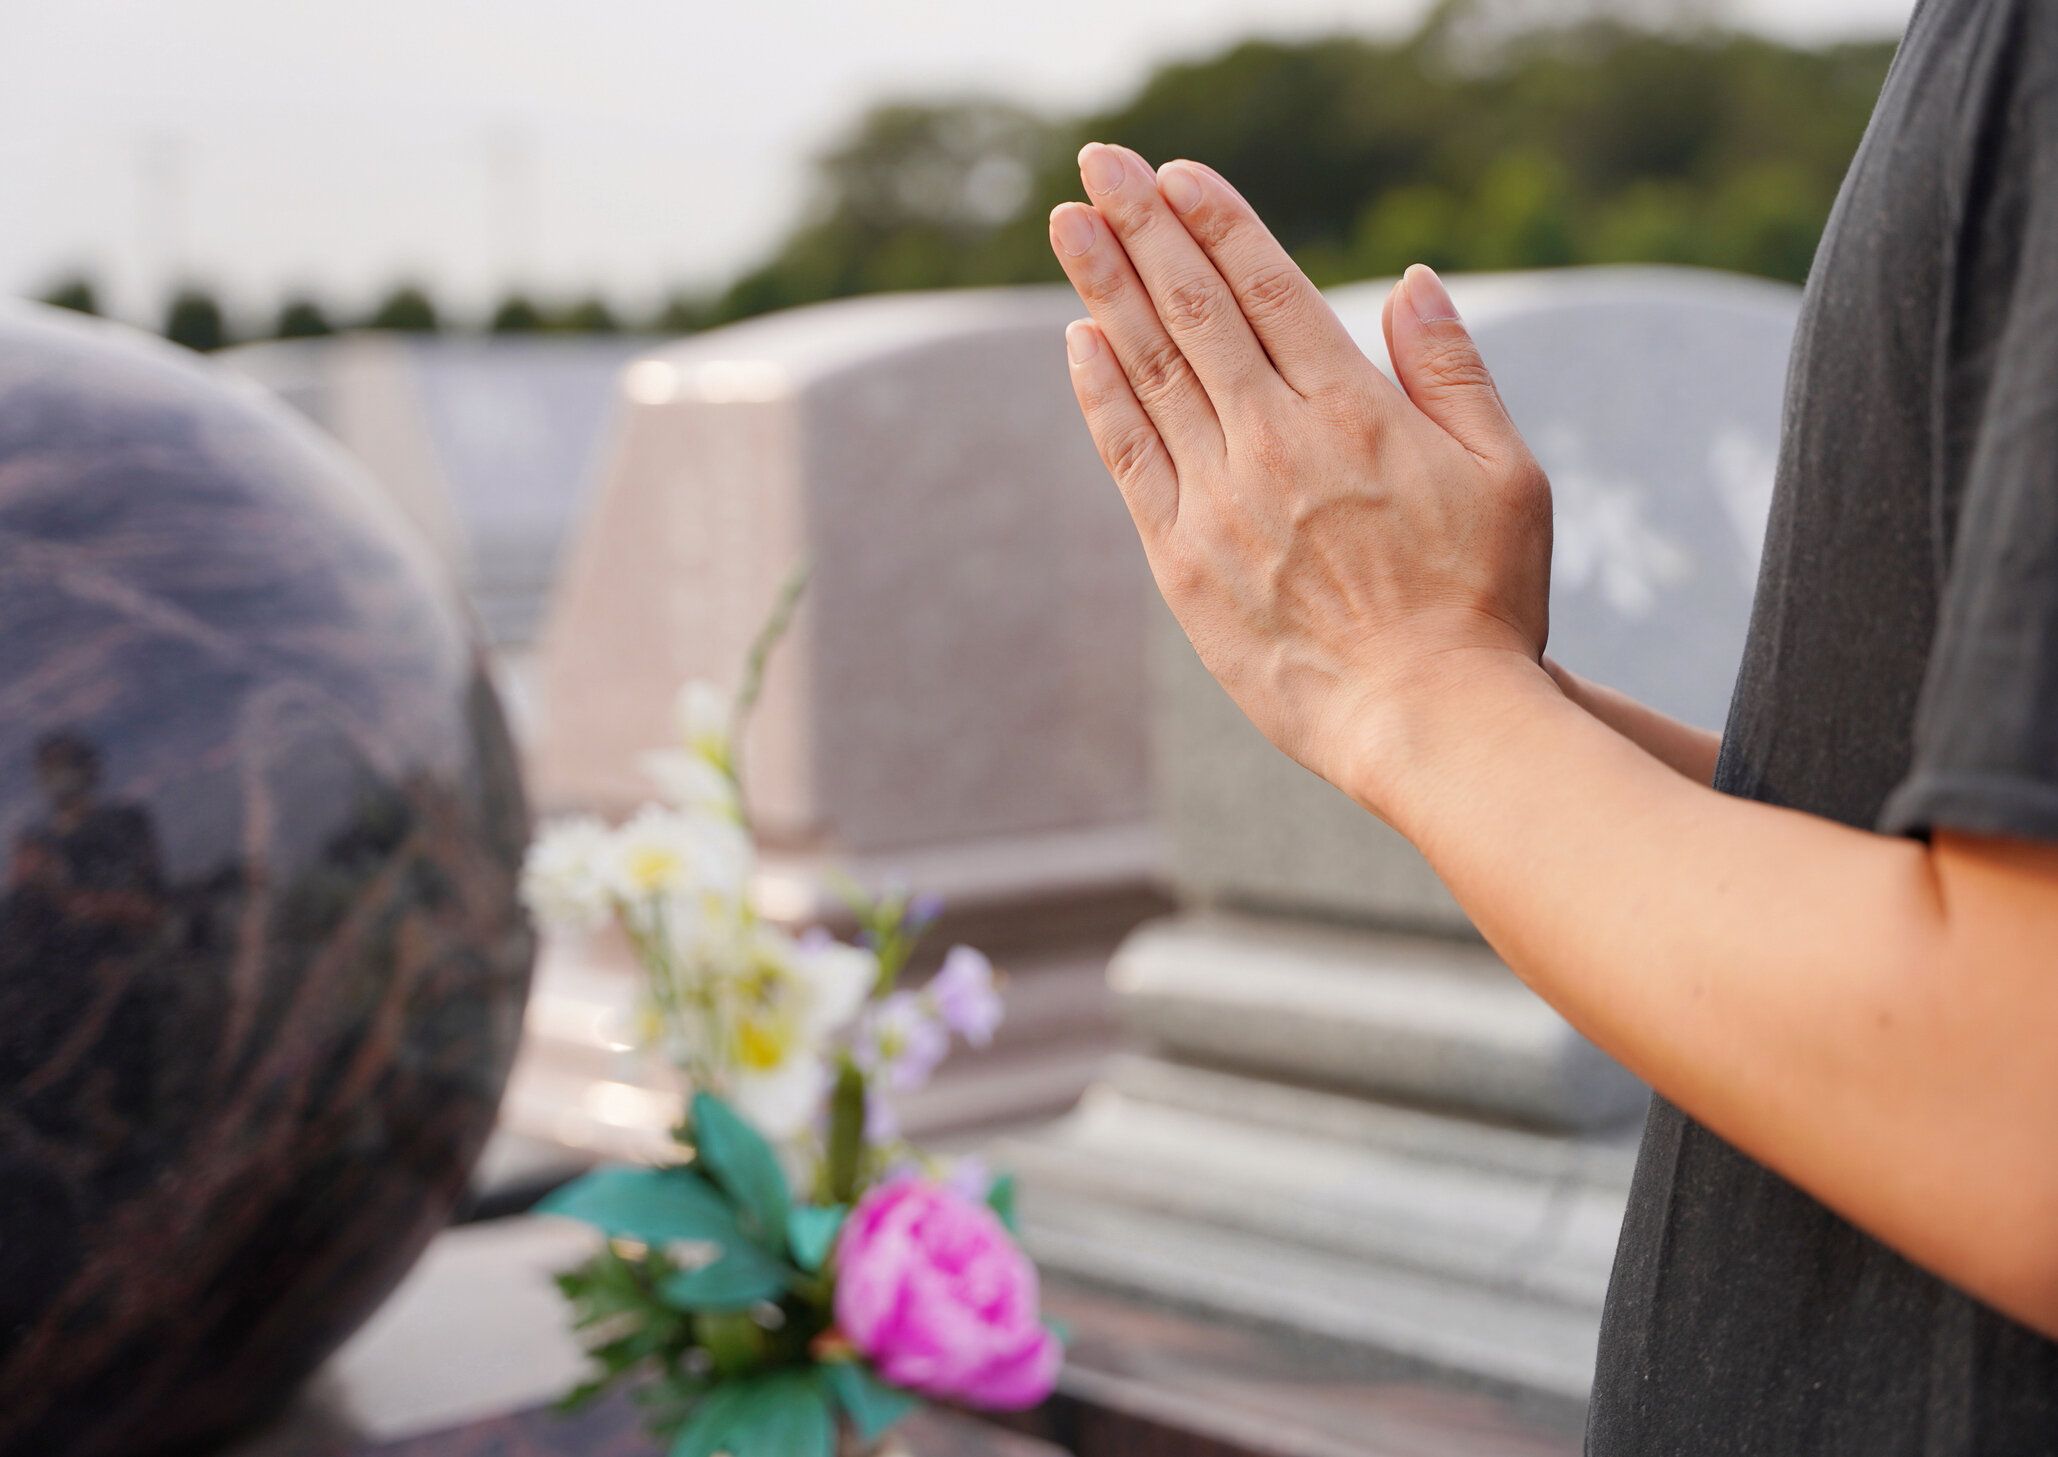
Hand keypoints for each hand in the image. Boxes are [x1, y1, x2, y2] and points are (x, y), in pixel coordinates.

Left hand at [1049, 144, 1553, 810]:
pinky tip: (1081, 341)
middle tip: (1098, 162)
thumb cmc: (1485, 602)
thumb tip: (1410, 281)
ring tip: (1067, 223)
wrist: (1430, 721)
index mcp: (1356, 410)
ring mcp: (1221, 502)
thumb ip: (1452, 371)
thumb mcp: (1508, 472)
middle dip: (1141, 228)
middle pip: (1194, 312)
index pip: (1267, 289)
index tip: (1174, 174)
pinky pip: (1131, 460)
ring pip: (1151, 372)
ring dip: (1104, 289)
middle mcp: (1277, 443)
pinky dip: (1102, 396)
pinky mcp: (1184, 563)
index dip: (1215, 222)